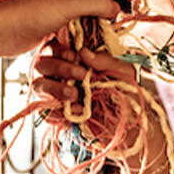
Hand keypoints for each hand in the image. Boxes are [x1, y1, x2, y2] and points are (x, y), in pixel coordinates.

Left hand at [0, 0, 120, 59]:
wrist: (1, 31)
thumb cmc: (30, 12)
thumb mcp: (67, 5)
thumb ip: (95, 3)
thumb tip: (115, 8)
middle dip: (104, 2)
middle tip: (114, 16)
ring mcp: (56, 3)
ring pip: (84, 8)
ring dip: (94, 18)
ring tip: (104, 29)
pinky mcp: (52, 21)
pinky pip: (74, 22)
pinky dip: (83, 29)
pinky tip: (89, 39)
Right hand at [29, 42, 163, 173]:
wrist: (133, 124)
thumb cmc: (128, 93)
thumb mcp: (122, 72)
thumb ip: (104, 60)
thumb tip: (83, 51)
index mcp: (76, 61)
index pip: (54, 49)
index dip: (59, 50)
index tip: (74, 56)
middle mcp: (63, 76)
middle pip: (42, 65)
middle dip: (58, 67)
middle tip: (79, 74)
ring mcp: (59, 96)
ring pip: (40, 86)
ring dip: (54, 88)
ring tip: (75, 94)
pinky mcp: (60, 116)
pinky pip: (46, 112)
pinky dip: (57, 111)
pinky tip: (77, 111)